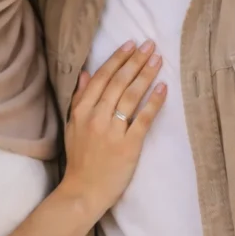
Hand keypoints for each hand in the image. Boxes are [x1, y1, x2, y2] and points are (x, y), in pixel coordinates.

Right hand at [60, 40, 166, 220]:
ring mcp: (112, 131)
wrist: (83, 191)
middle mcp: (96, 117)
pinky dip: (154, 102)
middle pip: (118, 82)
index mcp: (81, 110)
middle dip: (135, 61)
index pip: (101, 78)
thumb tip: (86, 73)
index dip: (117, 59)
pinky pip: (143, 119)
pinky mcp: (128, 146)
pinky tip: (163, 88)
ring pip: (131, 96)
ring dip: (146, 75)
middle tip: (150, 45)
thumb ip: (79, 98)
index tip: (130, 44)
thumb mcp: (72, 126)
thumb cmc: (79, 159)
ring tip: (158, 60)